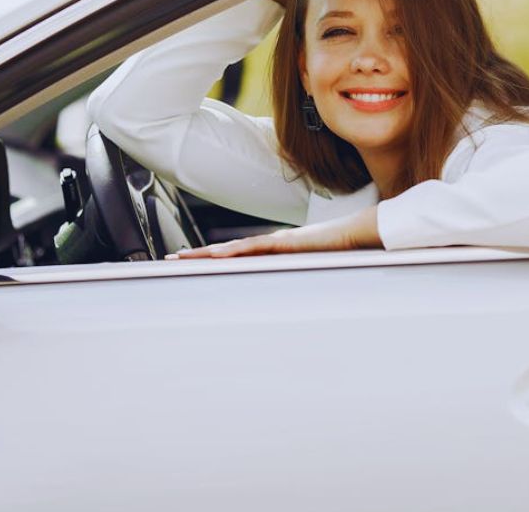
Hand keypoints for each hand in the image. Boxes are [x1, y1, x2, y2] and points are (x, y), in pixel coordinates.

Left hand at [167, 207, 379, 258]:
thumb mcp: (310, 270)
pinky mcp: (282, 243)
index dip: (212, 259)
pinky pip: (253, 249)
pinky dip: (232, 252)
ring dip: (207, 254)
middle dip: (199, 256)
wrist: (356, 234)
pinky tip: (216, 256)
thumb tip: (289, 294)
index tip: (191, 263)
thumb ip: (297, 276)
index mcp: (272, 251)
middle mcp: (268, 244)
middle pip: (226, 251)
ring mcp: (273, 242)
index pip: (235, 255)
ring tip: (183, 259)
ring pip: (232, 249)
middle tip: (172, 261)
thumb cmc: (337, 252)